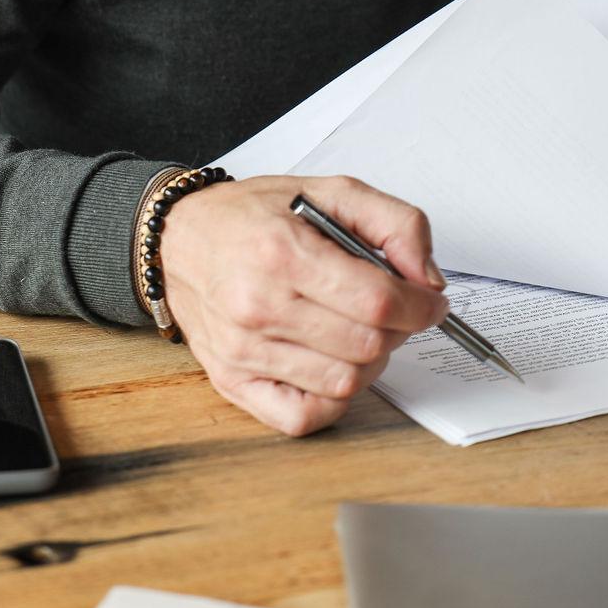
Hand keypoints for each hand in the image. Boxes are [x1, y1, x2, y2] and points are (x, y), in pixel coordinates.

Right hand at [159, 174, 447, 435]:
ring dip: (370, 361)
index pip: (377, 300)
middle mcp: (258, 305)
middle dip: (398, 329)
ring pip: (344, 382)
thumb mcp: (327, 190)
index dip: (420, 306)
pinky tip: (330, 363)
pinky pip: (303, 417)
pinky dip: (332, 398)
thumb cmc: (250, 216)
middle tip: (392, 309)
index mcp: (283, 251)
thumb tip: (427, 279)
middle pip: (366, 344)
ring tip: (358, 330)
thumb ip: (393, 221)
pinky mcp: (232, 381)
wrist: (177, 239)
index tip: (430, 302)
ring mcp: (243, 350)